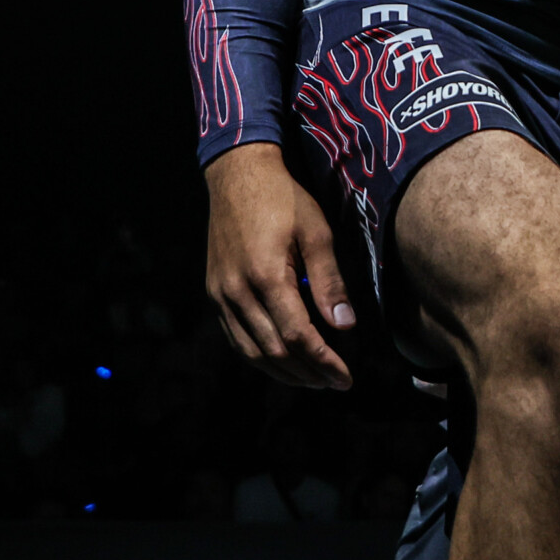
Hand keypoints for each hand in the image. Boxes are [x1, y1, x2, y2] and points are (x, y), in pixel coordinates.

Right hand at [204, 142, 353, 389]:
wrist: (238, 176)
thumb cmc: (284, 200)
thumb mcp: (317, 232)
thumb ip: (330, 281)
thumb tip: (345, 325)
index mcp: (266, 276)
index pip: (298, 335)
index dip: (324, 362)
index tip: (346, 378)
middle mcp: (237, 292)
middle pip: (274, 351)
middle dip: (308, 373)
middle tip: (335, 383)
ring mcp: (220, 295)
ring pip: (251, 352)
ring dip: (284, 373)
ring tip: (313, 379)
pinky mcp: (213, 293)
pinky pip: (235, 339)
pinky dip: (260, 357)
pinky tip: (282, 361)